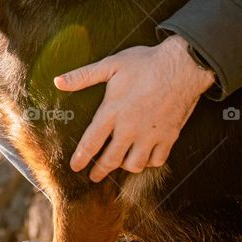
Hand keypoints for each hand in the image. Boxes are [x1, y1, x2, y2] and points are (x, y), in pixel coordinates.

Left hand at [52, 35, 215, 181]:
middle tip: (93, 177)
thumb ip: (83, 76)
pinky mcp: (169, 136)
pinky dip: (149, 162)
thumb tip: (58, 82)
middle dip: (100, 171)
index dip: (81, 157)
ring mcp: (151, 135)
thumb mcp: (111, 65)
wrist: (184, 66)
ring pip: (135, 164)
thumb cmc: (145, 63)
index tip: (75, 167)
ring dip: (125, 167)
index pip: (91, 142)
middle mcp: (130, 128)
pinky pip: (158, 160)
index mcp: (112, 111)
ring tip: (119, 166)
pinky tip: (144, 157)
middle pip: (111, 159)